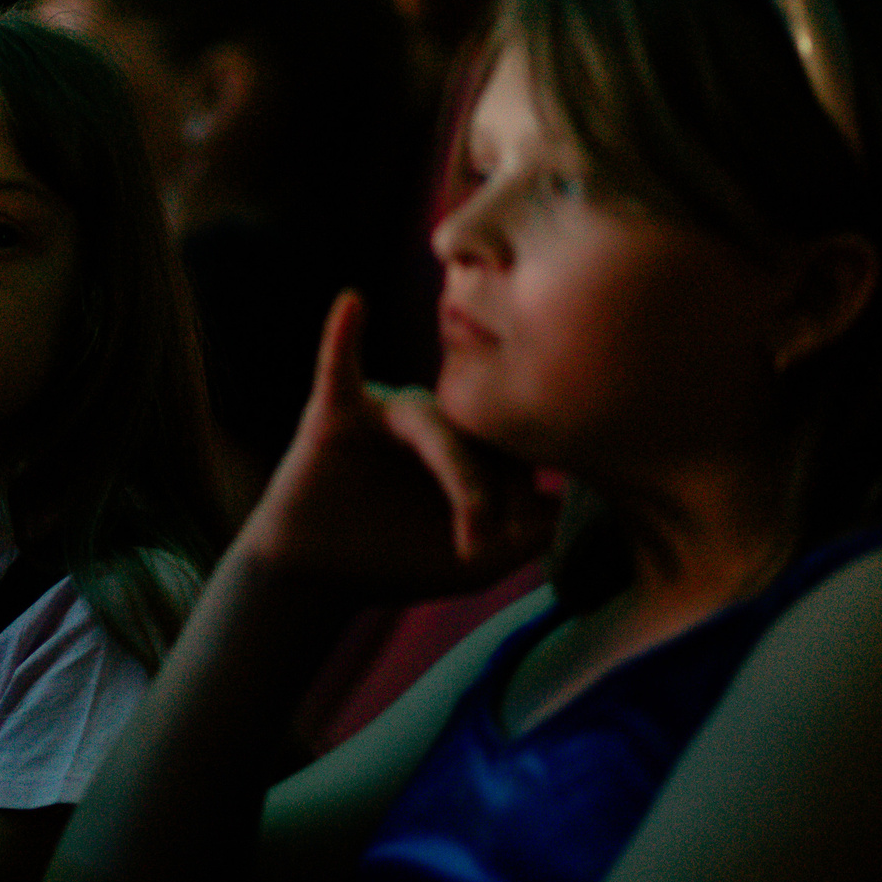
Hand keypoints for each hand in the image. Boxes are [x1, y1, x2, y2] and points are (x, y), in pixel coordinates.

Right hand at [241, 291, 555, 597]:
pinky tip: (352, 304)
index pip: (513, 446)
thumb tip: (565, 494)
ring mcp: (385, 411)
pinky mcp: (337, 412)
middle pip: (480, 432)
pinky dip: (342, 335)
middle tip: (490, 543)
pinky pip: (340, 367)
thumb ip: (531, 536)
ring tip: (473, 523)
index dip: (526, 492)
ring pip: (432, 424)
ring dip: (460, 475)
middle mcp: (434, 419)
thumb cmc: (396, 564)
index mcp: (470, 444)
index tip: (518, 542)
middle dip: (494, 490)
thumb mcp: (478, 563)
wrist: (316, 577)